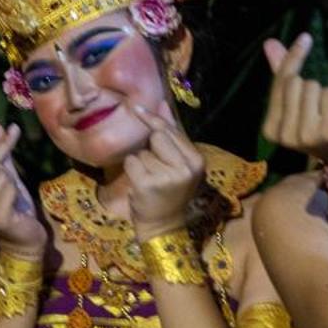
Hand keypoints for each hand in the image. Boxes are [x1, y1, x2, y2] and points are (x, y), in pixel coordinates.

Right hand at [0, 124, 47, 259]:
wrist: (24, 238)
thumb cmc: (14, 206)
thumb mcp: (7, 175)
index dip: (2, 147)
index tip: (15, 129)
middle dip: (7, 172)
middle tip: (12, 188)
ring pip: (2, 176)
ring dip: (13, 185)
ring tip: (12, 200)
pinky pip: (9, 188)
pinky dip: (16, 193)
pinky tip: (15, 206)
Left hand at [121, 102, 205, 236]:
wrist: (164, 225)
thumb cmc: (170, 191)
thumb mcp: (178, 162)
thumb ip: (172, 133)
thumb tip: (162, 103)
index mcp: (196, 160)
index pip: (171, 131)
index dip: (154, 120)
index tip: (136, 107)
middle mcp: (184, 168)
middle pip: (156, 136)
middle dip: (150, 148)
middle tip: (156, 167)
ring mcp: (166, 177)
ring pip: (142, 152)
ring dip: (141, 163)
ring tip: (150, 180)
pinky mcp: (147, 184)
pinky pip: (131, 162)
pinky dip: (131, 171)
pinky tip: (140, 184)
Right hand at [261, 34, 327, 161]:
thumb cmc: (321, 122)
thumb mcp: (299, 101)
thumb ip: (282, 73)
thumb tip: (269, 43)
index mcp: (270, 129)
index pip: (280, 82)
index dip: (293, 58)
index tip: (305, 38)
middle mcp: (284, 136)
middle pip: (296, 83)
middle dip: (312, 87)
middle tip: (320, 107)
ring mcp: (306, 136)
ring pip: (313, 87)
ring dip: (326, 95)